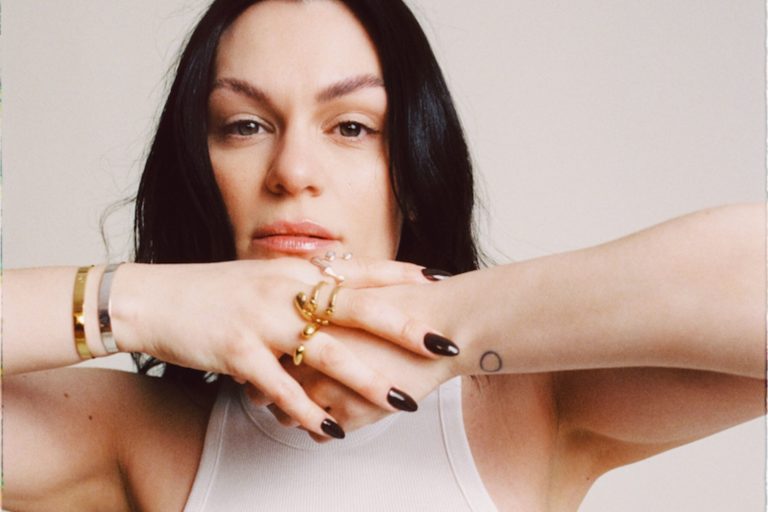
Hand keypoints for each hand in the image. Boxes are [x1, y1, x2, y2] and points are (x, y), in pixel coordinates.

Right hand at [109, 258, 447, 437]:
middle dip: (403, 327)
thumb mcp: (262, 277)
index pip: (358, 269)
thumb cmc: (212, 292)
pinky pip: (279, 385)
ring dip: (366, 379)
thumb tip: (337, 291)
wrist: (152, 298)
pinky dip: (305, 408)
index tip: (438, 280)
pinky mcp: (235, 349)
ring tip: (402, 403)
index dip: (400, 275)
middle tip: (442, 344)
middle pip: (356, 307)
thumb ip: (301, 284)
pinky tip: (330, 429)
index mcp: (294, 272)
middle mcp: (285, 290)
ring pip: (326, 350)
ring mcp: (261, 318)